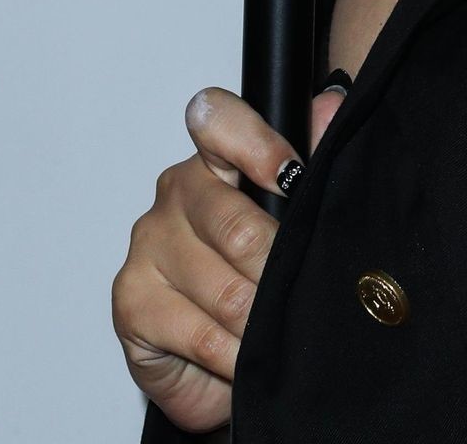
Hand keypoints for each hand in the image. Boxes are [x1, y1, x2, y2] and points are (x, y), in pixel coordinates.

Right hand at [112, 85, 345, 432]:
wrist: (213, 360)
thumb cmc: (254, 274)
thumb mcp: (291, 215)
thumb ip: (313, 154)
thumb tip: (333, 107)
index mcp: (213, 158)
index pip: (220, 122)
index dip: (259, 146)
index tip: (292, 177)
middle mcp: (175, 192)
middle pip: (237, 226)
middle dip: (278, 272)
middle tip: (297, 292)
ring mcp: (148, 245)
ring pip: (227, 291)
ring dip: (262, 323)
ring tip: (276, 331)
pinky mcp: (132, 301)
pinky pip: (202, 335)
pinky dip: (236, 354)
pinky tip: (245, 357)